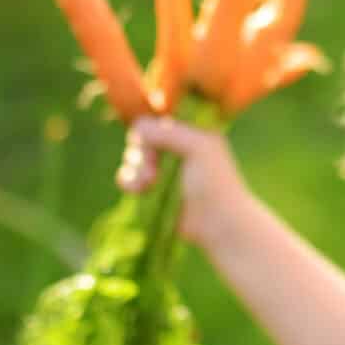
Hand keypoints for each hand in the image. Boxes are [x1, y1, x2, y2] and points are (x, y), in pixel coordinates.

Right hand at [116, 116, 249, 251]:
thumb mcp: (198, 148)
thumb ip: (168, 133)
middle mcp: (174, 149)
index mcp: (189, 134)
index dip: (149, 135)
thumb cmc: (214, 182)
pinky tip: (138, 191)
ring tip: (148, 184)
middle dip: (142, 155)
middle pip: (140, 140)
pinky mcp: (152, 190)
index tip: (155, 148)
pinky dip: (127, 181)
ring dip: (135, 169)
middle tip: (153, 172)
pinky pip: (127, 178)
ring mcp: (162, 169)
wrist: (217, 221)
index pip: (155, 123)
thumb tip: (138, 128)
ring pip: (132, 158)